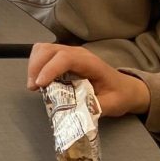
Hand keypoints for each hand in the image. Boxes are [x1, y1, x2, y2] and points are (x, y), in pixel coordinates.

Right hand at [26, 43, 150, 116]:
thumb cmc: (119, 95)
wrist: (125, 88)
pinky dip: (35, 64)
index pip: (65, 58)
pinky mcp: (63, 57)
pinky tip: (38, 79)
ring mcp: (69, 53)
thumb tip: (72, 111)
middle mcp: (78, 53)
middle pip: (49, 50)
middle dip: (36, 67)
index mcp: (91, 63)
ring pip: (43, 49)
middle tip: (33, 88)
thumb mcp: (111, 105)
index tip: (40, 85)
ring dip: (33, 65)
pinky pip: (43, 53)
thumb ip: (92, 107)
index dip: (49, 69)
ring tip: (34, 85)